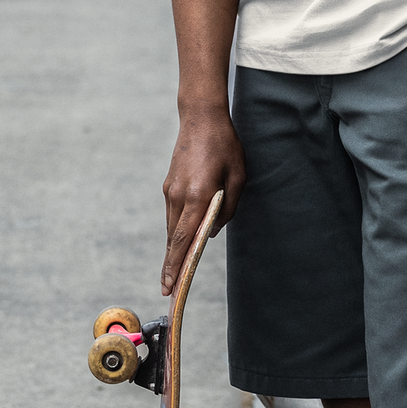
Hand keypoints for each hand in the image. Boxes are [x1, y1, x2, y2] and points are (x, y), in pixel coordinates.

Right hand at [161, 105, 244, 294]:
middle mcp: (179, 196)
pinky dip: (175, 230)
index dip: (176, 265)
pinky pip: (172, 214)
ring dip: (173, 249)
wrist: (201, 118)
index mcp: (198, 196)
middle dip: (170, 266)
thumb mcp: (238, 178)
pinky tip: (182, 239)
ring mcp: (170, 190)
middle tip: (168, 289)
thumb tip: (211, 230)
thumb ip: (227, 208)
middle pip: (172, 239)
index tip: (170, 286)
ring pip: (171, 228)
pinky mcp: (169, 185)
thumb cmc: (225, 147)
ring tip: (174, 271)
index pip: (183, 239)